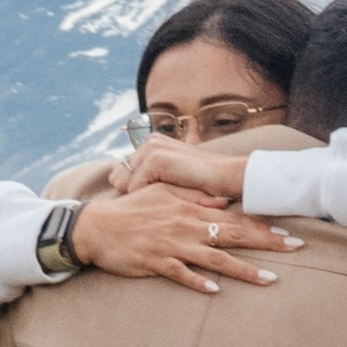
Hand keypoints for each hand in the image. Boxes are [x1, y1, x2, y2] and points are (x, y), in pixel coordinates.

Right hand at [71, 185, 302, 294]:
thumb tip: (224, 203)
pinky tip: (217, 291)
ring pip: (215, 259)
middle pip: (234, 236)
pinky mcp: (156, 263)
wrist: (97, 226)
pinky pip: (181, 275)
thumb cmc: (132, 210)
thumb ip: (195, 198)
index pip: (234, 218)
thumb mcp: (163, 194)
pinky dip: (198, 282)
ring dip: (244, 269)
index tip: (288, 233)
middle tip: (296, 249)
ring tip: (270, 279)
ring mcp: (172, 246)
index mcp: (191, 210)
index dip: (263, 226)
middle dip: (267, 243)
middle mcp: (186, 227)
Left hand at [116, 138, 254, 200]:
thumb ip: (149, 178)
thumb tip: (117, 183)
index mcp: (152, 144)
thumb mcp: (173, 179)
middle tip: (150, 204)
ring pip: (125, 184)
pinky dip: (147, 200)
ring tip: (160, 202)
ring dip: (140, 198)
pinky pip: (135, 188)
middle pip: (118, 177)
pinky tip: (164, 202)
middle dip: (130, 194)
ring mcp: (152, 149)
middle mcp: (149, 142)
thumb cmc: (204, 184)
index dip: (130, 191)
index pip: (122, 171)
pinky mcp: (156, 159)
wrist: (229, 178)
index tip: (145, 202)